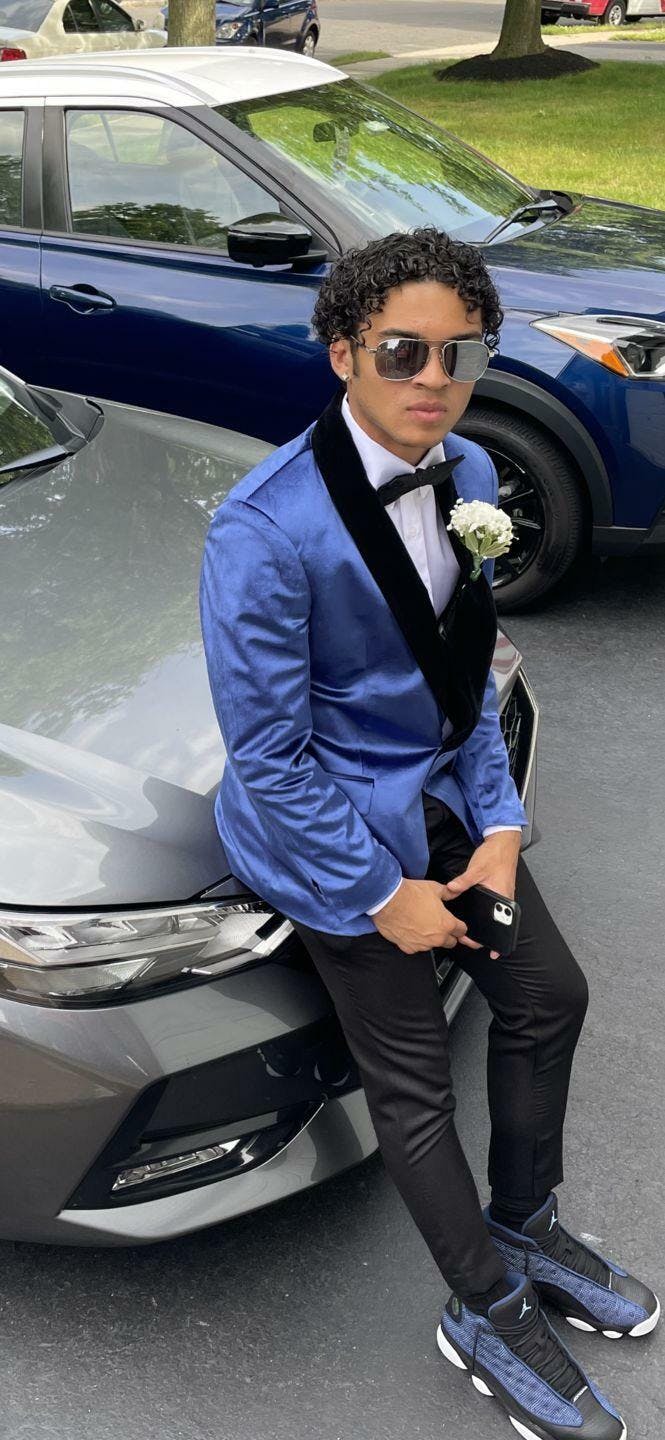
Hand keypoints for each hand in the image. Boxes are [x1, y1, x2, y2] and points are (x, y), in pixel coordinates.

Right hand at [370, 876, 481, 956]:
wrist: (388, 901)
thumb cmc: (410, 894)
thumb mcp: (434, 888)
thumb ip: (448, 893)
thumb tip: (455, 892)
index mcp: (446, 924)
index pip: (461, 931)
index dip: (459, 926)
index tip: (456, 924)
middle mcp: (437, 938)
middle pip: (450, 942)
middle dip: (447, 935)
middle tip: (438, 924)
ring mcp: (423, 945)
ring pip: (432, 945)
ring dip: (430, 938)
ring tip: (420, 924)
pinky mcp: (409, 948)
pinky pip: (416, 947)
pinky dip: (415, 941)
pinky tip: (409, 929)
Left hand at [445, 831, 520, 958]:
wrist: (503, 842)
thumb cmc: (496, 855)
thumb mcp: (477, 869)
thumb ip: (463, 881)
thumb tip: (450, 890)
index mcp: (503, 897)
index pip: (504, 924)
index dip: (498, 939)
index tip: (492, 951)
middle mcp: (505, 899)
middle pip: (498, 922)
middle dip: (486, 933)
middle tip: (469, 939)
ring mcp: (502, 894)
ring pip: (495, 915)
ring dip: (485, 923)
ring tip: (469, 930)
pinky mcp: (497, 889)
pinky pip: (493, 906)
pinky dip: (485, 912)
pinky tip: (473, 913)